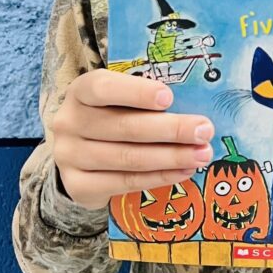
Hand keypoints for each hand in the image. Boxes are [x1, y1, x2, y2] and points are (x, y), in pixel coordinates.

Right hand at [52, 70, 214, 209]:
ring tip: (201, 154)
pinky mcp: (78, 185)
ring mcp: (69, 156)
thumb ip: (146, 99)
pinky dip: (158, 178)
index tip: (169, 97)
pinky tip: (182, 172)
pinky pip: (124, 182)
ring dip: (171, 157)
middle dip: (171, 129)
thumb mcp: (119, 100)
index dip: (136, 93)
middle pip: (123, 127)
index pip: (102, 87)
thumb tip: (194, 108)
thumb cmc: (111, 116)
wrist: (79, 154)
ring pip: (127, 158)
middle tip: (204, 130)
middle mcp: (69, 122)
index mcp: (80, 91)